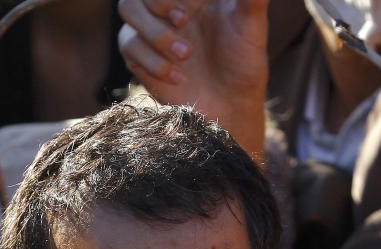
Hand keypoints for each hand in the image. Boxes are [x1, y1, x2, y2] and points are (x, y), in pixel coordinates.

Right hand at [117, 0, 267, 155]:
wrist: (228, 105)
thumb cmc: (243, 60)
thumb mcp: (251, 23)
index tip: (192, 9)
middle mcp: (168, 3)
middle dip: (158, 0)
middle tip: (184, 19)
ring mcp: (151, 28)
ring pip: (128, 8)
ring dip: (155, 32)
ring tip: (186, 55)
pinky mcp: (140, 55)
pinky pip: (130, 46)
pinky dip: (154, 62)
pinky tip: (179, 77)